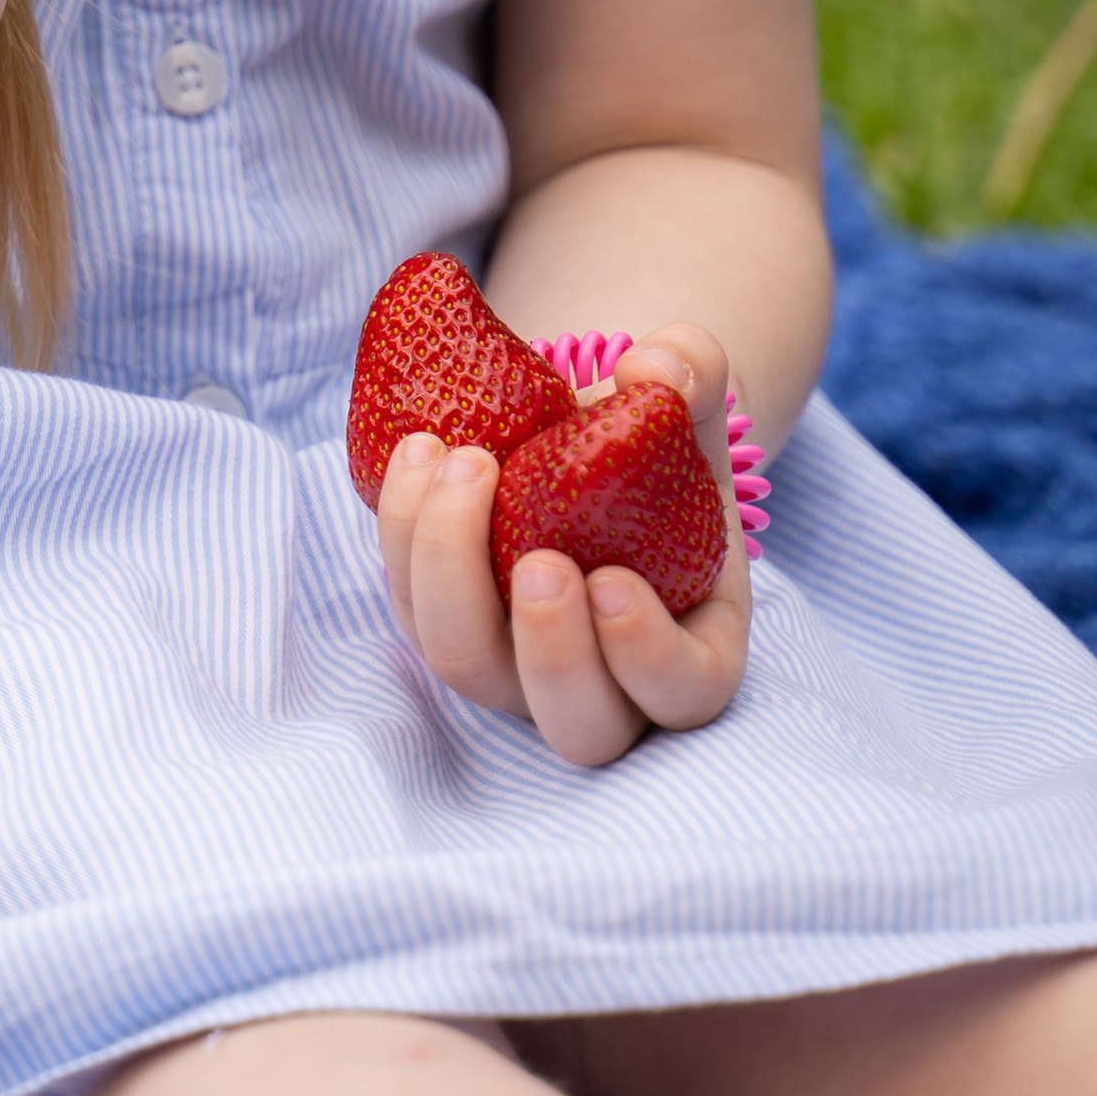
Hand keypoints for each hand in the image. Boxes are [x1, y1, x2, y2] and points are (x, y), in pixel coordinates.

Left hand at [374, 322, 750, 767]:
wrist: (575, 430)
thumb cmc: (650, 434)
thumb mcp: (681, 397)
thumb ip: (690, 373)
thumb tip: (657, 370)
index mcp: (687, 644)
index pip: (684, 694)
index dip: (647, 656)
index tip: (612, 580)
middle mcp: (601, 679)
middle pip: (578, 725)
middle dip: (551, 650)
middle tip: (537, 560)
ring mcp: (515, 662)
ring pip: (469, 667)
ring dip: (452, 573)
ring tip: (463, 462)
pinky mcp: (447, 617)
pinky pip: (411, 605)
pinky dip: (405, 532)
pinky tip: (417, 450)